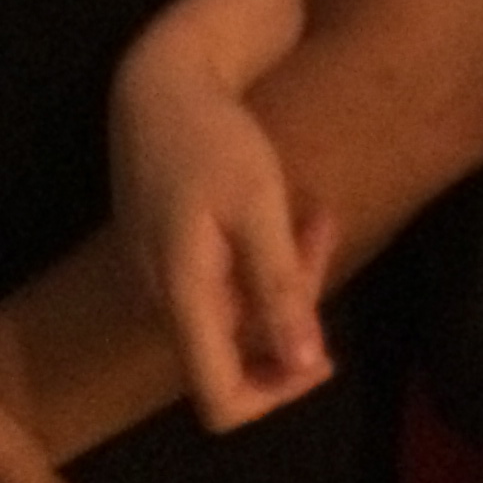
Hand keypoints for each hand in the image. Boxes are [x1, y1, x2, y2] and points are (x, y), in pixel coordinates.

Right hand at [111, 40, 333, 429]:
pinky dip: (259, 261)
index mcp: (180, 297)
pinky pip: (220, 283)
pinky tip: (283, 213)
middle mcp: (161, 302)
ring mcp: (159, 279)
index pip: (222, 402)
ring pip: (236, 312)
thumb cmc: (212, 135)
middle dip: (293, 307)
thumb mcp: (258, 204)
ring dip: (283, 277)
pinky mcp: (165, 254)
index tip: (323, 355)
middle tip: (321, 233)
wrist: (159, 80)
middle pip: (239, 349)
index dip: (276, 395)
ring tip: (313, 214)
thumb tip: (307, 368)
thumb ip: (279, 287)